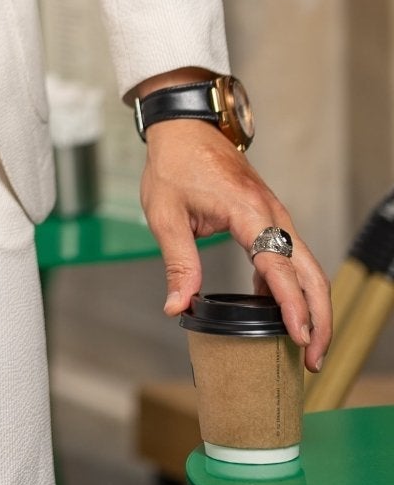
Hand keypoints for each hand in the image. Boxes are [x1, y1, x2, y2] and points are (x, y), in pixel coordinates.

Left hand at [140, 120, 331, 372]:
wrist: (184, 126)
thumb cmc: (174, 162)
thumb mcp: (165, 214)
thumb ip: (178, 262)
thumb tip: (177, 306)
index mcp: (248, 211)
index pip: (280, 268)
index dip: (293, 307)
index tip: (300, 339)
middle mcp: (272, 213)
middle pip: (312, 273)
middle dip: (319, 318)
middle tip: (312, 359)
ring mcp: (276, 213)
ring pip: (309, 266)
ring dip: (312, 305)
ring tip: (302, 345)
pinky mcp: (271, 216)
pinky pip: (292, 256)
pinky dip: (293, 286)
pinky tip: (272, 309)